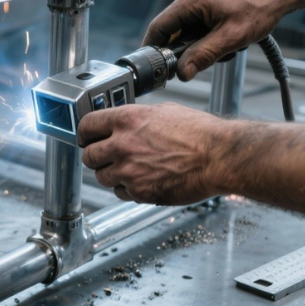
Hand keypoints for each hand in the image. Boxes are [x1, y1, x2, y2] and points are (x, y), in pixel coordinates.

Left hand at [77, 103, 228, 204]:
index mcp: (126, 120)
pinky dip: (127, 189)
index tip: (86, 138)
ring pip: (102, 177)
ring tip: (131, 169)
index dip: (85, 134)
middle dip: (96, 156)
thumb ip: (136, 118)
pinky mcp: (139, 192)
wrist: (219, 157)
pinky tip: (144, 180)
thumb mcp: (163, 112)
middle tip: (106, 156)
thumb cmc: (199, 133)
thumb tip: (123, 123)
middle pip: (88, 156)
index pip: (86, 126)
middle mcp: (122, 145)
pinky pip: (120, 193)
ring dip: (111, 174)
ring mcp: (128, 171)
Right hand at [142, 0, 290, 80]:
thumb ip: (203, 56)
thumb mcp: (231, 38)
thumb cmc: (262, 6)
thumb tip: (182, 73)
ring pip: (188, 24)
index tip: (154, 65)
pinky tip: (228, 33)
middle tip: (206, 58)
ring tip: (226, 43)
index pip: (159, 27)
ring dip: (201, 40)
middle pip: (174, 27)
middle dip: (187, 47)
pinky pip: (198, 16)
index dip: (153, 48)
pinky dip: (208, 30)